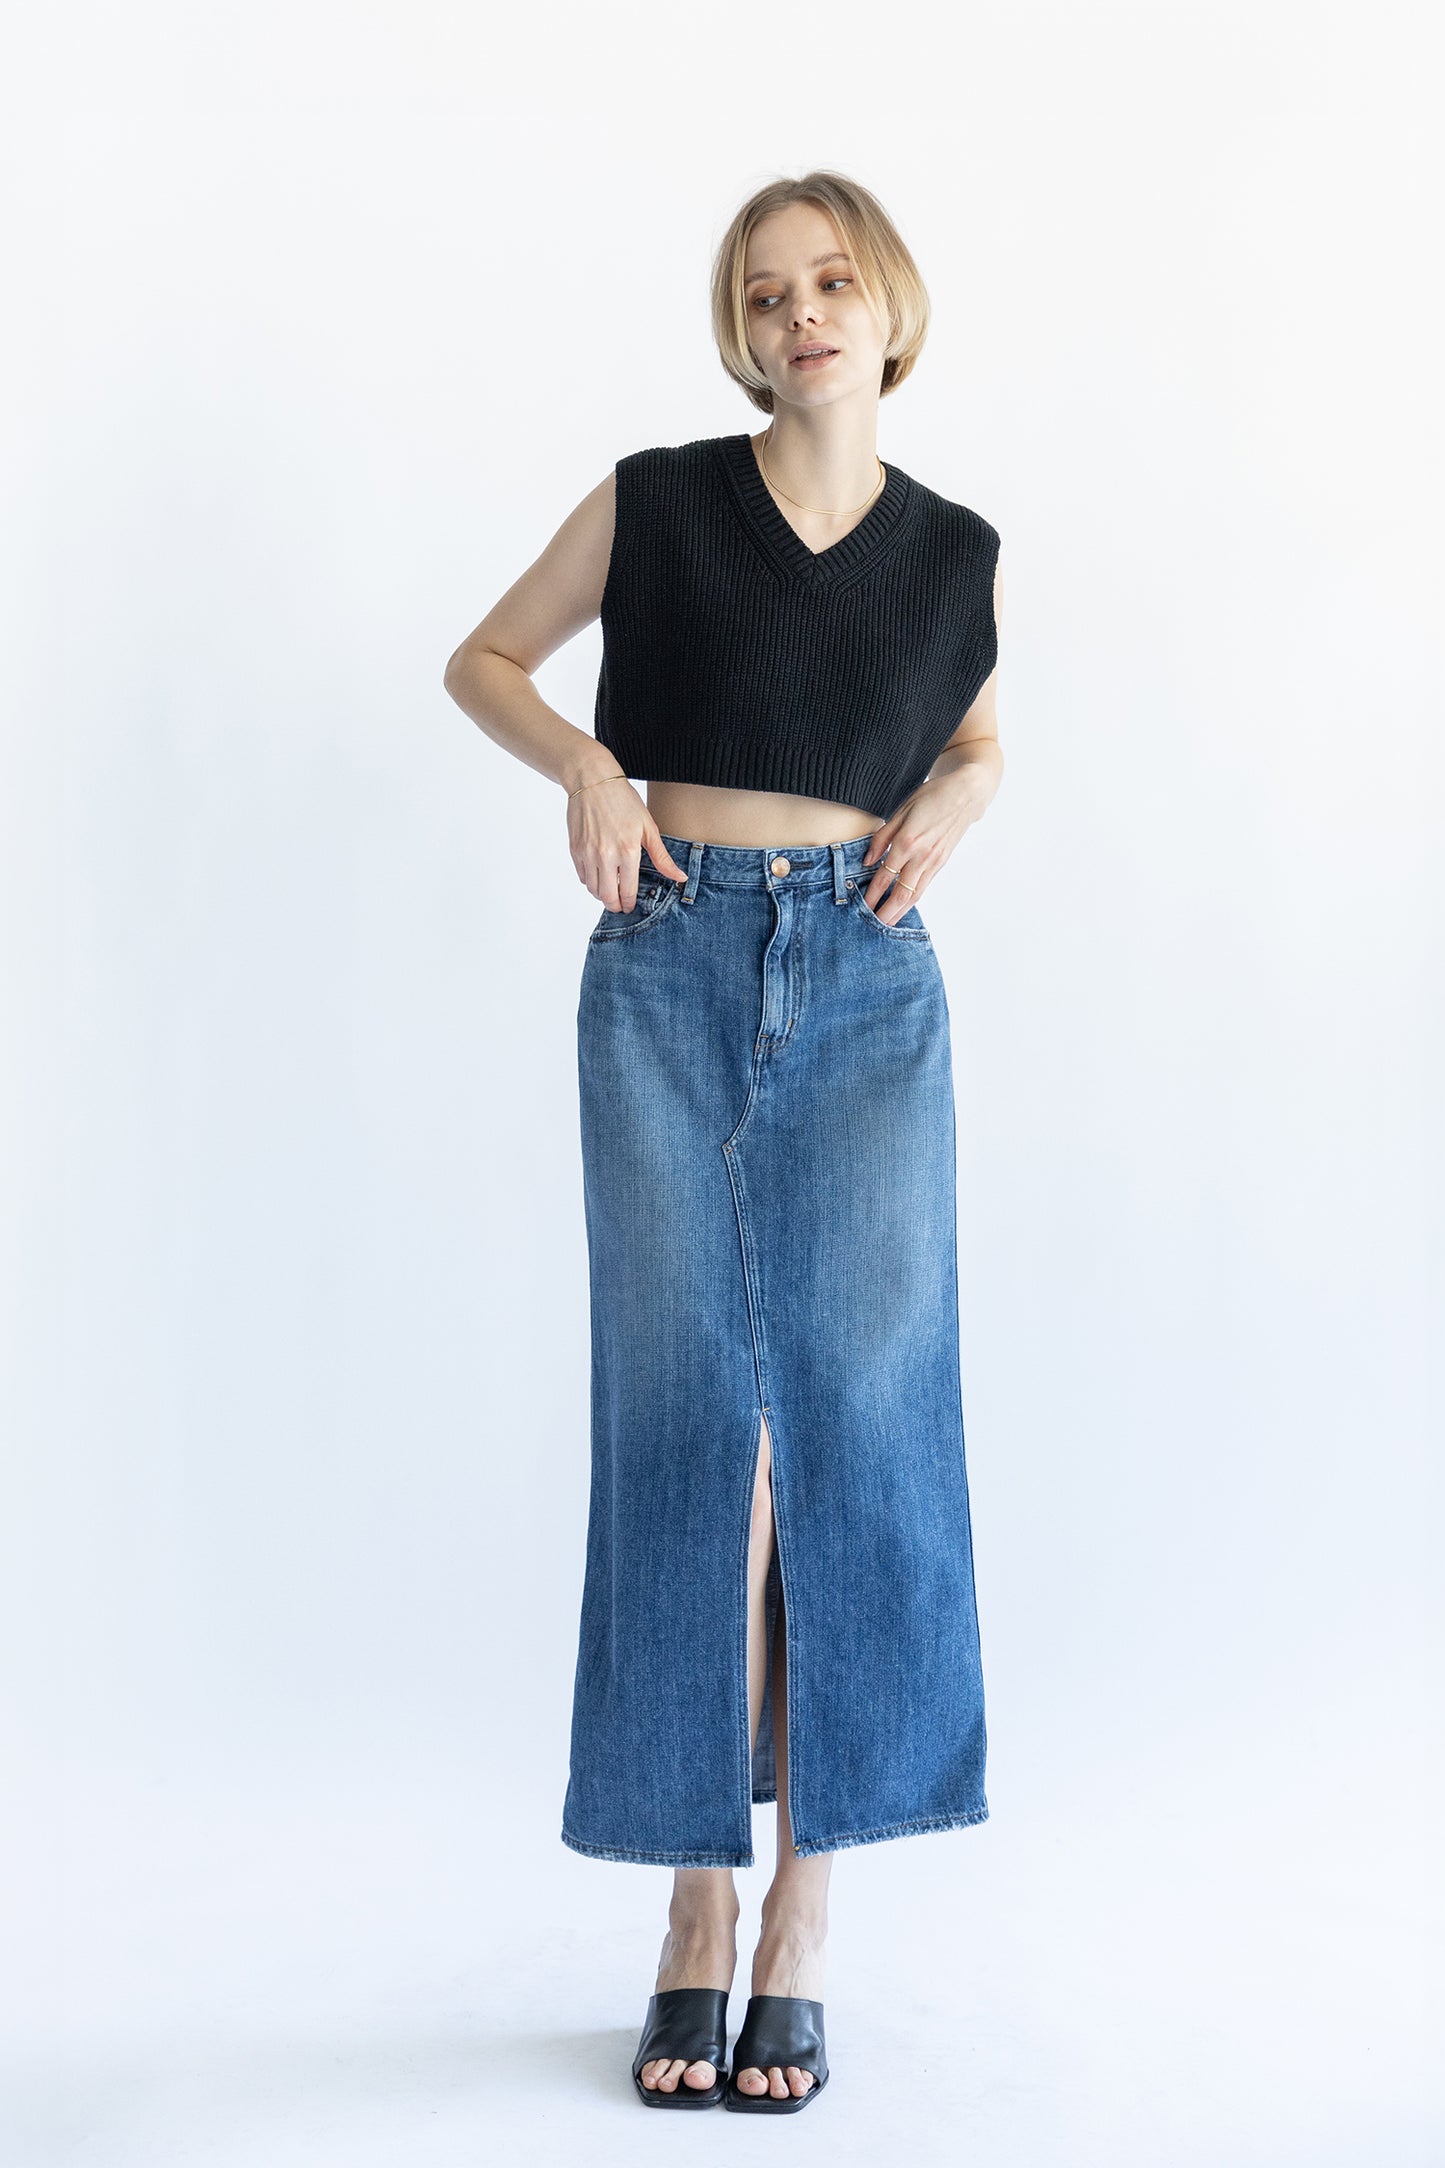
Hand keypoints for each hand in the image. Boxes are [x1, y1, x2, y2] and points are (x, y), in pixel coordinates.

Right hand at [567, 773, 688, 910]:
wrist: (592, 781)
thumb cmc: (623, 800)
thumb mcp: (648, 827)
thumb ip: (662, 857)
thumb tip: (680, 878)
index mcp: (628, 851)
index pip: (628, 891)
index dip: (630, 903)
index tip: (631, 906)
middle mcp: (606, 855)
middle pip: (608, 896)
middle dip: (615, 905)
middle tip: (620, 905)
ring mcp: (587, 853)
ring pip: (593, 889)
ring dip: (602, 895)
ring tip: (611, 890)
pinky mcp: (575, 849)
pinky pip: (582, 876)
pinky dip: (591, 881)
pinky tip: (600, 874)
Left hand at [858, 773, 985, 925]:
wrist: (965, 795)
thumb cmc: (932, 797)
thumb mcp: (901, 810)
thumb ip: (882, 837)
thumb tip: (868, 860)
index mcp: (907, 841)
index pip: (884, 876)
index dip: (872, 894)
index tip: (861, 906)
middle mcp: (921, 856)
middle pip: (900, 893)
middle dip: (886, 912)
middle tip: (872, 926)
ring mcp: (934, 862)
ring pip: (914, 895)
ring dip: (900, 912)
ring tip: (887, 923)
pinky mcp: (941, 863)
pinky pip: (924, 886)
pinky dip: (913, 900)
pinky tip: (904, 907)